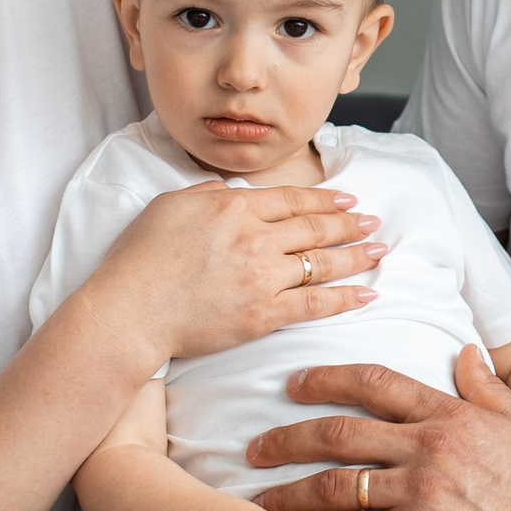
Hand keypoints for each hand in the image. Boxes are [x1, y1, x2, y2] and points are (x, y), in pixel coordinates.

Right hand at [88, 182, 386, 369]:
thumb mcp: (170, 205)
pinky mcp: (264, 315)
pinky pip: (315, 305)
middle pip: (314, 228)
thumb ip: (208, 195)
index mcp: (234, 208)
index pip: (292, 200)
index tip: (347, 197)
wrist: (131, 310)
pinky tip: (367, 293)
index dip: (324, 198)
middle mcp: (256, 238)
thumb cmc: (140, 258)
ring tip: (379, 249)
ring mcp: (263, 277)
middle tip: (372, 221)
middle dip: (349, 222)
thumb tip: (233, 195)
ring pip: (322, 263)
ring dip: (356, 255)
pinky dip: (345, 298)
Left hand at [248, 345, 510, 510]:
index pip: (374, 383)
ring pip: (337, 486)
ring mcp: (420, 493)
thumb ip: (486, 387)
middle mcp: (426, 447)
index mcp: (448, 414)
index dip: (326, 380)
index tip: (293, 385)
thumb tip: (463, 350)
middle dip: (287, 438)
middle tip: (254, 447)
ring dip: (292, 494)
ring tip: (261, 501)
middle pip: (339, 433)